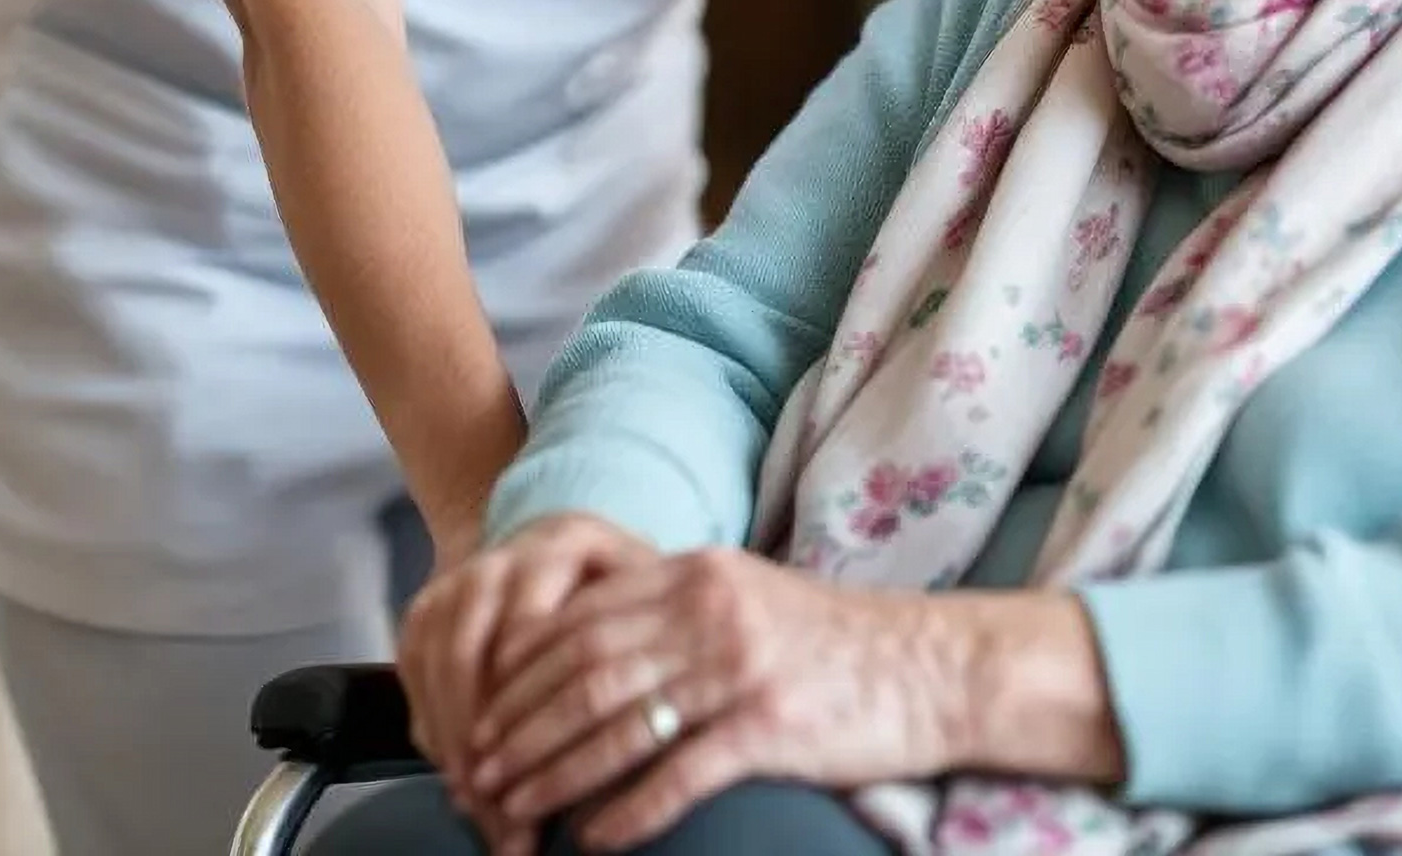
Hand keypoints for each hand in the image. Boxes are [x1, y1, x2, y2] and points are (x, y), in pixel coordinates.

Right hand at [396, 514, 657, 823]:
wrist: (551, 541)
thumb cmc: (612, 581)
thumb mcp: (642, 592)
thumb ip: (636, 642)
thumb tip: (634, 730)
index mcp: (560, 546)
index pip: (530, 629)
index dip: (531, 705)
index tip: (544, 766)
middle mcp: (498, 561)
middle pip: (470, 653)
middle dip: (480, 739)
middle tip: (501, 808)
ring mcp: (454, 583)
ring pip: (439, 667)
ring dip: (453, 743)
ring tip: (476, 804)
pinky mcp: (425, 611)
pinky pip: (415, 673)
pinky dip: (433, 727)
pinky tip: (455, 772)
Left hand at [467, 550, 961, 852]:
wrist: (926, 666)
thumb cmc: (827, 642)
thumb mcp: (741, 600)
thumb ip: (667, 612)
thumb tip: (578, 654)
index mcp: (695, 572)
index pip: (580, 619)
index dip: (519, 671)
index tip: (478, 715)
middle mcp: (710, 609)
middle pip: (585, 671)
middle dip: (519, 727)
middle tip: (476, 773)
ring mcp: (740, 665)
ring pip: (618, 723)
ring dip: (555, 773)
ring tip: (514, 810)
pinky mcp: (771, 724)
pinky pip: (678, 773)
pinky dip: (626, 811)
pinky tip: (593, 840)